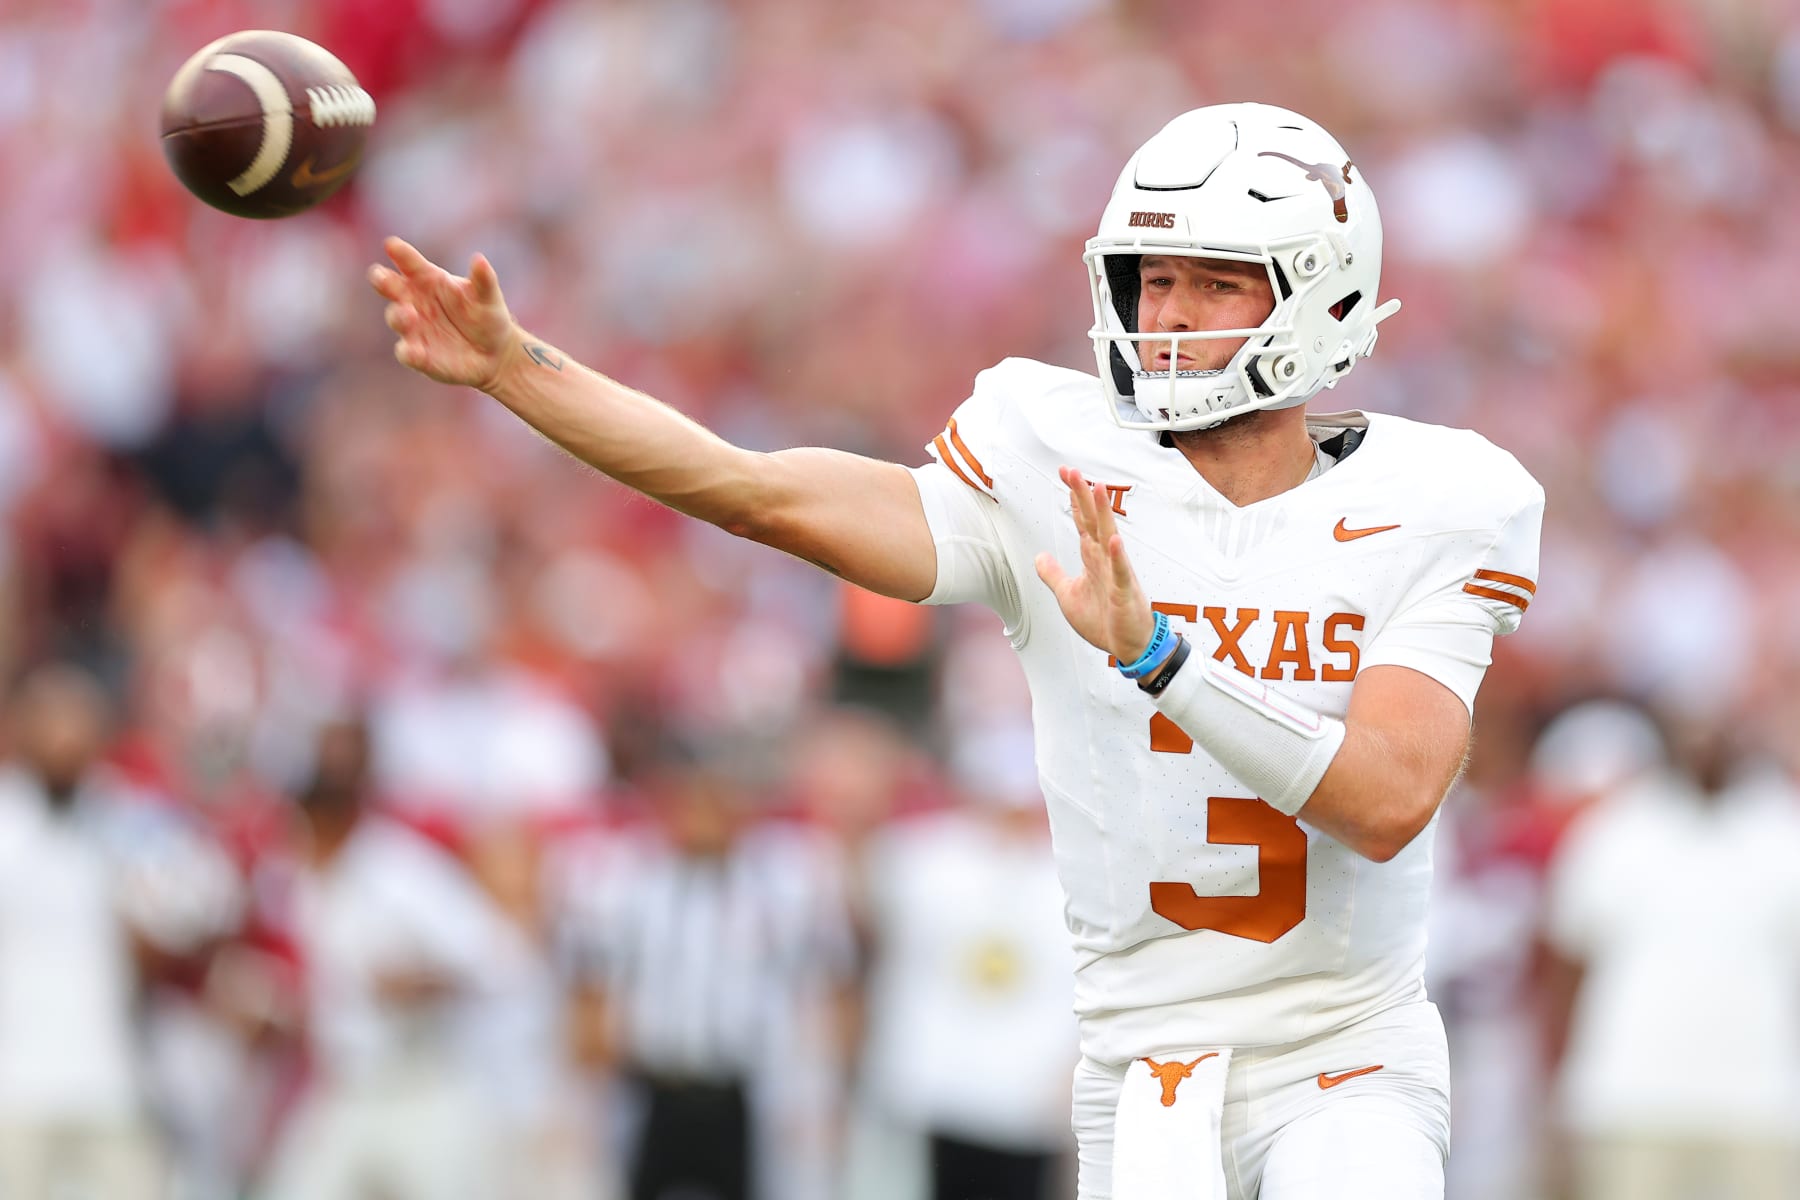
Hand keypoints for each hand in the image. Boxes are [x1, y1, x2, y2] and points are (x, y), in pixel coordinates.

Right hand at [368, 236, 520, 391]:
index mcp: (429, 280)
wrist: (495, 354)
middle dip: (382, 280)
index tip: (391, 245)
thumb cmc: (486, 316)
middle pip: (390, 287)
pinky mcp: (418, 355)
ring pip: (396, 318)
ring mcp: (414, 328)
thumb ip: (483, 279)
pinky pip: (406, 353)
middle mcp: (415, 301)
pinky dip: (408, 351)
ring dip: (398, 315)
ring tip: (409, 314)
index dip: (400, 253)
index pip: (411, 264)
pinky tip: (413, 351)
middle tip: (380, 276)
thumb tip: (480, 259)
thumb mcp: (488, 297)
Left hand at [1034, 466, 1156, 662]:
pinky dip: (1117, 556)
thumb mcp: (1068, 595)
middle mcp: (1105, 559)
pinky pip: (1120, 571)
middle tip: (1072, 471)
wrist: (1127, 646)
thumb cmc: (1103, 620)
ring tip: (1097, 488)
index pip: (1082, 522)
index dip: (1073, 499)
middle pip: (1093, 521)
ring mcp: (1116, 573)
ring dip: (1103, 513)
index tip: (1066, 475)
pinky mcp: (1124, 592)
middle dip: (1082, 496)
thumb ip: (1053, 574)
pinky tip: (1113, 539)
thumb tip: (1039, 556)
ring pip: (1108, 537)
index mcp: (1092, 558)